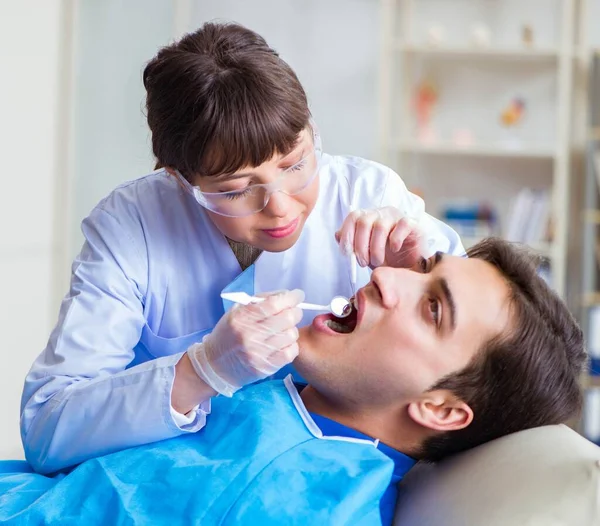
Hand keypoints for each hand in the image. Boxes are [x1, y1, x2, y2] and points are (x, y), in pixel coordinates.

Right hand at [187, 289, 303, 396]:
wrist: (215, 365)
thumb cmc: (229, 334)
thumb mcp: (237, 311)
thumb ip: (261, 301)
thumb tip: (286, 294)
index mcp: (241, 318)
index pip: (274, 304)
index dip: (291, 298)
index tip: (297, 295)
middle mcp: (249, 335)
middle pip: (287, 318)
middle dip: (295, 312)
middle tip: (293, 312)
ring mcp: (258, 353)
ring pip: (291, 335)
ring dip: (292, 329)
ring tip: (284, 330)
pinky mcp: (265, 367)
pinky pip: (291, 352)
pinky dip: (291, 345)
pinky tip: (283, 343)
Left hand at [335, 206, 428, 268]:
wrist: (409, 266)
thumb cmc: (386, 258)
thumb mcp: (364, 253)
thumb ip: (351, 244)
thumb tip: (338, 235)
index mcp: (368, 217)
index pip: (353, 216)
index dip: (347, 234)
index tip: (347, 253)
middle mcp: (381, 213)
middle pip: (364, 221)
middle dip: (360, 245)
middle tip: (363, 262)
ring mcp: (397, 217)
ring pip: (380, 226)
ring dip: (376, 248)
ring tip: (378, 262)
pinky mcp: (412, 223)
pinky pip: (402, 225)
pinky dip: (396, 239)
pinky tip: (395, 249)